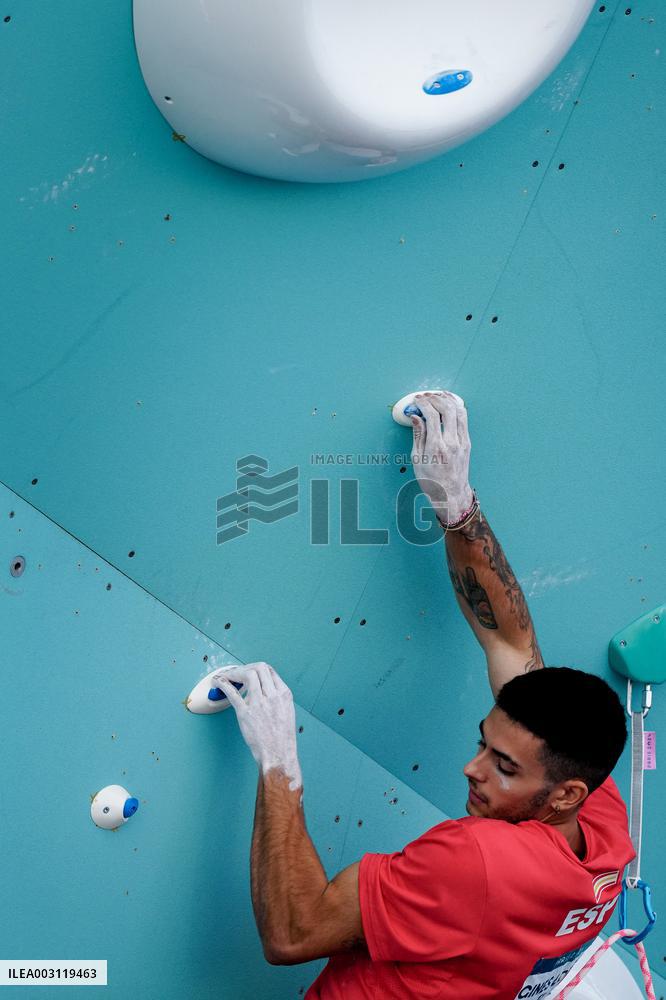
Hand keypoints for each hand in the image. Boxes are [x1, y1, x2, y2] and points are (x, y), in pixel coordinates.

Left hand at [211, 662, 302, 791]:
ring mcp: (259, 703)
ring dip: (234, 672)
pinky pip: (232, 692)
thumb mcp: (287, 712)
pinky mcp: (245, 712)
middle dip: (246, 667)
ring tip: (227, 676)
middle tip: (237, 673)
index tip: (249, 672)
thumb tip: (264, 690)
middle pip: (258, 668)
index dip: (257, 669)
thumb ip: (277, 698)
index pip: (270, 671)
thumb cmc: (282, 738)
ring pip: (246, 674)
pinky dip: (223, 683)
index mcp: (284, 694)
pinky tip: (218, 682)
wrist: (278, 754)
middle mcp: (272, 695)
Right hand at [410, 392, 472, 525]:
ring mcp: (462, 441)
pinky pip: (464, 418)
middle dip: (435, 398)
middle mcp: (452, 443)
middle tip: (425, 397)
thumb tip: (415, 416)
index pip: (432, 416)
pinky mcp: (467, 442)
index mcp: (436, 448)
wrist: (451, 493)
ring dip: (447, 400)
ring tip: (436, 396)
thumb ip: (418, 435)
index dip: (423, 404)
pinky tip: (448, 404)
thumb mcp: (417, 459)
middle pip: (447, 409)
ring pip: (459, 411)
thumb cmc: (431, 480)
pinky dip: (455, 407)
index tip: (416, 401)